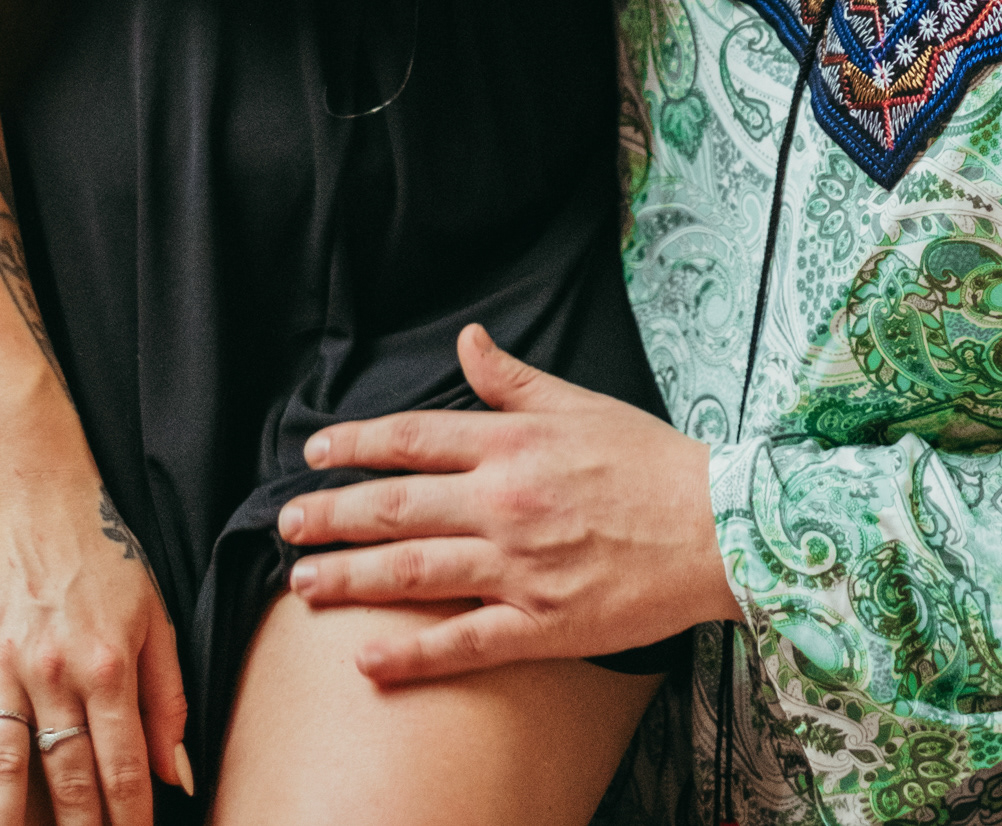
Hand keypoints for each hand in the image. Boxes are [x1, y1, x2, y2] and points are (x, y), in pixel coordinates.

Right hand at [0, 484, 190, 825]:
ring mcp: (1, 662)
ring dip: (3, 819)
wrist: (38, 493)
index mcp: (109, 664)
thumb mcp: (154, 616)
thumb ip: (168, 696)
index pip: (122, 763)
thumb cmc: (104, 556)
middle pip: (66, 773)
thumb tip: (176, 773)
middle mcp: (55, 670)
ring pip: (3, 760)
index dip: (129, 817)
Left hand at [278, 324, 737, 681]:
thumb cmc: (649, 461)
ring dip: (350, 578)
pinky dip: (410, 654)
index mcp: (513, 445)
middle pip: (397, 507)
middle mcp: (505, 503)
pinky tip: (366, 661)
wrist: (716, 527)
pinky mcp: (541, 625)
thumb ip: (513, 380)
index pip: (415, 438)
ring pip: (414, 574)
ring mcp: (519, 568)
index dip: (357, 444)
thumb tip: (466, 341)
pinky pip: (462, 642)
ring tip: (302, 583)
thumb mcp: (579, 403)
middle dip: (332, 514)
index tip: (314, 452)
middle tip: (284, 523)